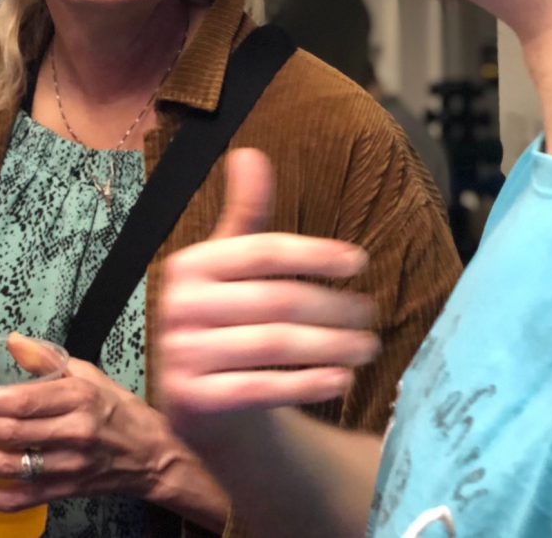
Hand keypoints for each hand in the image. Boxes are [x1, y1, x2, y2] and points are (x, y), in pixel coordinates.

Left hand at [0, 334, 176, 513]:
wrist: (150, 454)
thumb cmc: (117, 408)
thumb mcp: (88, 373)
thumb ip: (46, 359)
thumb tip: (12, 340)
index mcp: (78, 398)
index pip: (22, 401)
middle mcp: (73, 433)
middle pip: (10, 434)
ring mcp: (67, 467)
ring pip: (9, 466)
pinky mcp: (62, 492)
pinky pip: (17, 499)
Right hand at [158, 149, 379, 439]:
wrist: (198, 399)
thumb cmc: (225, 317)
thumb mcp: (231, 263)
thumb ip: (247, 214)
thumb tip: (249, 152)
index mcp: (190, 264)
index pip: (262, 251)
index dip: (313, 253)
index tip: (359, 261)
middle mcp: (178, 305)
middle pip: (274, 300)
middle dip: (333, 308)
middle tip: (373, 315)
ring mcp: (181, 354)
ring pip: (273, 345)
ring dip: (330, 347)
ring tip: (368, 347)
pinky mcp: (190, 399)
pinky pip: (259, 388)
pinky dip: (305, 383)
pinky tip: (341, 379)